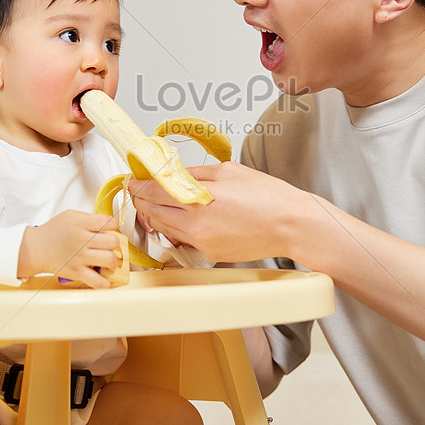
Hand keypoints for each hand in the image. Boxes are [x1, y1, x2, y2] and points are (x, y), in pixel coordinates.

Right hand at [18, 209, 122, 288]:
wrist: (35, 248)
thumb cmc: (54, 231)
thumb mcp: (70, 216)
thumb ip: (89, 218)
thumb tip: (107, 224)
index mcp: (81, 224)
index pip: (108, 222)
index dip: (114, 225)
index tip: (111, 229)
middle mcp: (82, 240)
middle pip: (113, 242)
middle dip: (115, 244)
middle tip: (110, 247)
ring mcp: (79, 257)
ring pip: (109, 259)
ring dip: (112, 262)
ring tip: (108, 261)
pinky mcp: (76, 272)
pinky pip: (96, 281)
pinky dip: (104, 283)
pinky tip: (105, 279)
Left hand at [127, 162, 312, 262]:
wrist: (292, 226)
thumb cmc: (269, 197)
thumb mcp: (228, 171)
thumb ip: (195, 173)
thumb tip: (172, 173)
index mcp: (200, 199)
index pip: (155, 191)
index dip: (139, 184)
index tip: (133, 179)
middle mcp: (197, 225)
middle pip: (153, 211)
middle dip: (141, 199)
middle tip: (136, 189)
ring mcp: (202, 242)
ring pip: (165, 228)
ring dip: (154, 214)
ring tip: (152, 202)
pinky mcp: (210, 253)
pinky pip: (183, 239)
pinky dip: (175, 228)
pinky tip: (179, 217)